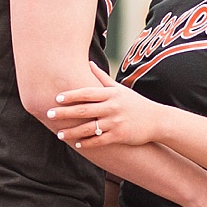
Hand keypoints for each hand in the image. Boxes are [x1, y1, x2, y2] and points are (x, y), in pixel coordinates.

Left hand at [46, 78, 161, 147]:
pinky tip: (77, 144)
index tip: (56, 98)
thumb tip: (88, 62)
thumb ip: (102, 77)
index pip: (87, 93)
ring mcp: (116, 122)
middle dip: (65, 113)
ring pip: (89, 128)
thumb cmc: (136, 103)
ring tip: (60, 135)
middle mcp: (112, 107)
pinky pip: (100, 140)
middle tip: (49, 114)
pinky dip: (88, 143)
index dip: (71, 95)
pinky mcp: (120, 136)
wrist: (157, 120)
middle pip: (84, 110)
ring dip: (73, 132)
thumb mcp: (120, 89)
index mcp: (111, 94)